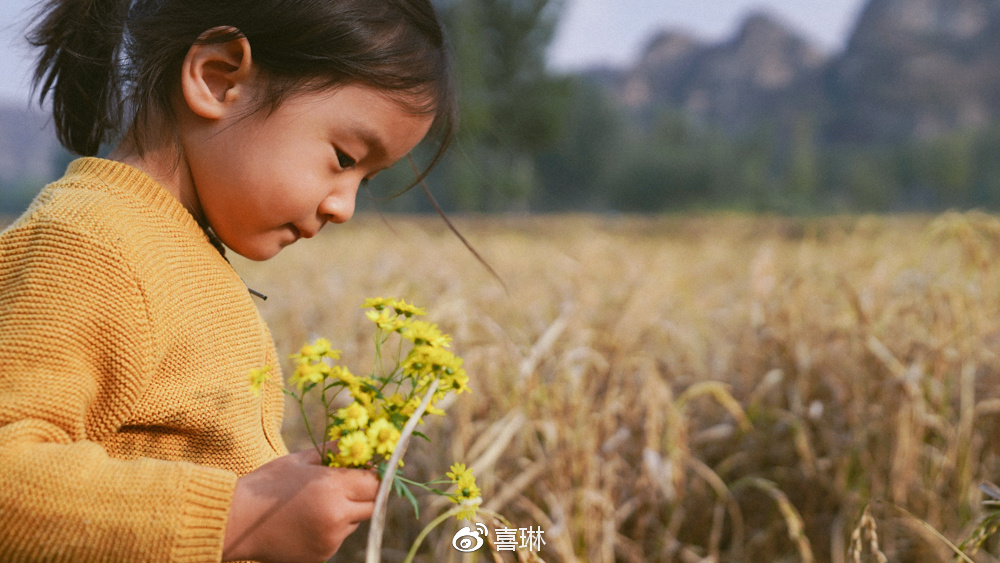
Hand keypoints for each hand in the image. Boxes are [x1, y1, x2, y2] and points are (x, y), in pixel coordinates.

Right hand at [222, 445, 378, 561]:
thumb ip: (333, 451)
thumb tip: (358, 440)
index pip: (374, 482)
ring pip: (355, 521)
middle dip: (364, 493)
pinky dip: (332, 528)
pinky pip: (339, 537)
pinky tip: (308, 520)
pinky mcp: (322, 555)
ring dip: (348, 511)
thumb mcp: (300, 460)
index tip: (365, 469)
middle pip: (372, 504)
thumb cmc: (266, 486)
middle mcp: (336, 516)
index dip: (372, 474)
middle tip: (347, 485)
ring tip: (318, 503)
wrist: (237, 523)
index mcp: (332, 488)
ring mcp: (330, 539)